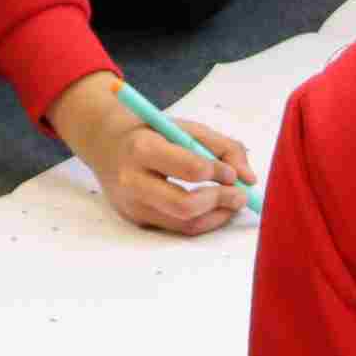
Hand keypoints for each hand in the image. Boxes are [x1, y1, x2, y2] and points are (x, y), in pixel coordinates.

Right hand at [48, 70, 249, 236]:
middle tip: (240, 194)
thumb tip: (249, 179)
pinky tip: (215, 209)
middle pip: (185, 205)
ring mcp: (133, 205)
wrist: (106, 144)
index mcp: (143, 148)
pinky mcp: (137, 219)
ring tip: (232, 202)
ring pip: (185, 224)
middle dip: (220, 202)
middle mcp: (133, 180)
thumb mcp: (185, 127)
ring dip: (217, 216)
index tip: (232, 173)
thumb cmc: (152, 133)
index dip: (218, 173)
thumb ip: (223, 147)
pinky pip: (178, 228)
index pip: (190, 169)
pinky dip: (203, 221)